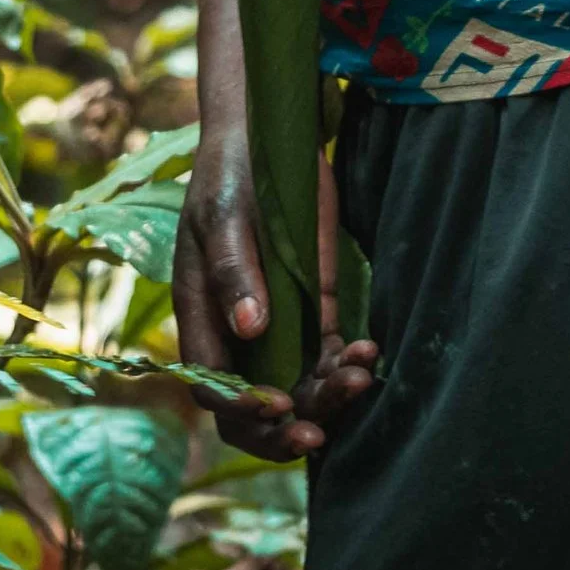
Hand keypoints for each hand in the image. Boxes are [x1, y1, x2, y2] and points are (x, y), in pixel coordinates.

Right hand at [171, 119, 378, 461]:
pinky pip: (328, 355)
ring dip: (326, 398)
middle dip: (283, 429)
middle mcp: (237, 334)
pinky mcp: (314, 310)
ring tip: (359, 379)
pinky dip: (346, 363)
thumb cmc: (231, 175)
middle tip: (318, 432)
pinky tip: (369, 352)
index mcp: (200, 317)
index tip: (278, 406)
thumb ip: (233, 272)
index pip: (212, 387)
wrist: (268, 137)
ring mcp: (278, 326)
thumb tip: (250, 328)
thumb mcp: (223, 217)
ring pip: (297, 388)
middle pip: (253, 409)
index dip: (241, 408)